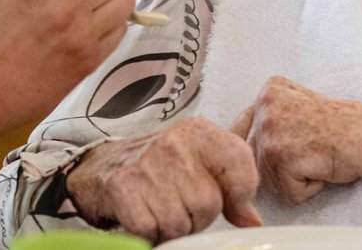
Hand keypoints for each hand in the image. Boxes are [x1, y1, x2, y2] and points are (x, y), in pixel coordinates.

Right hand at [67, 118, 262, 241]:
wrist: (109, 163)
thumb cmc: (166, 166)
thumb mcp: (204, 162)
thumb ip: (236, 185)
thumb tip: (252, 222)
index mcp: (200, 131)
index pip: (239, 162)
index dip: (240, 193)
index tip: (230, 200)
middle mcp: (173, 142)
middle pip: (208, 204)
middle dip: (198, 215)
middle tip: (181, 201)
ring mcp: (146, 163)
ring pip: (179, 223)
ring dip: (173, 225)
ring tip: (162, 206)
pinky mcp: (121, 186)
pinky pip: (151, 230)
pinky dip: (149, 231)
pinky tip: (144, 211)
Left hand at [234, 77, 361, 202]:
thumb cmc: (345, 128)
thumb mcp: (300, 109)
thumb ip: (270, 117)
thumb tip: (235, 142)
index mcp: (270, 89)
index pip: (244, 129)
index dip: (272, 148)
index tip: (301, 142)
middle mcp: (265, 104)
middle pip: (255, 157)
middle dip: (283, 165)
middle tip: (315, 150)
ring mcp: (271, 129)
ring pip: (269, 178)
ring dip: (297, 179)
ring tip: (320, 158)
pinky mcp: (280, 154)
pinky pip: (287, 192)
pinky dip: (308, 189)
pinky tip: (325, 167)